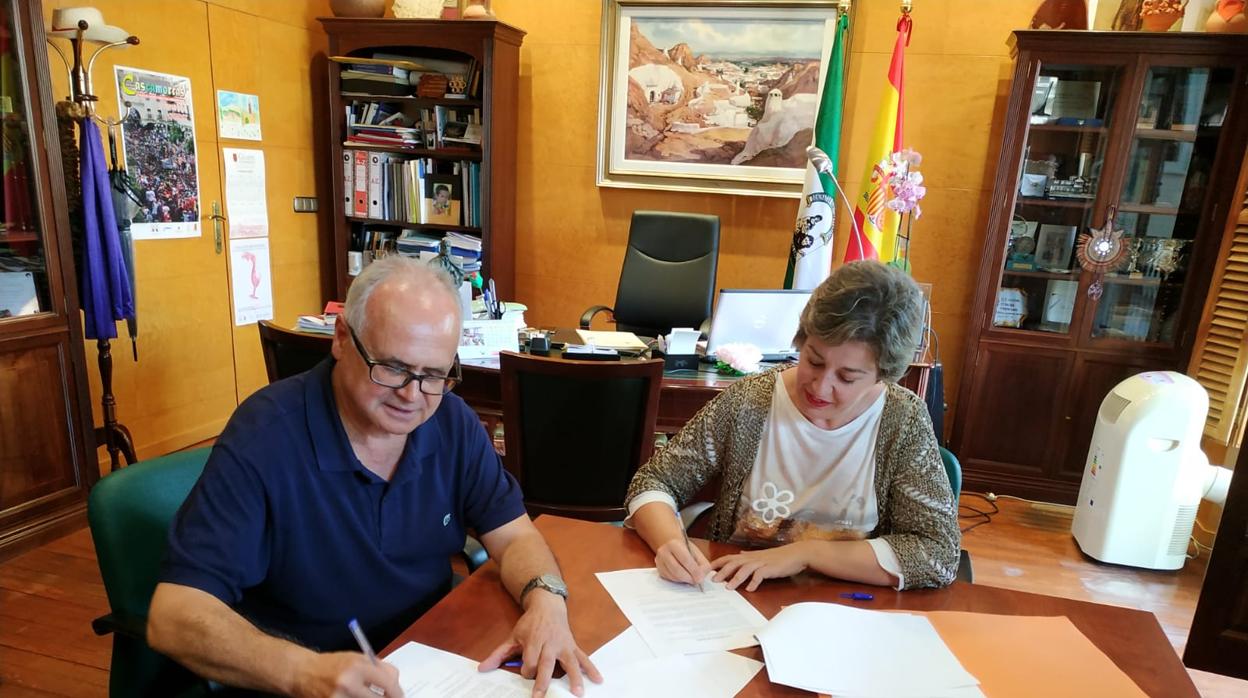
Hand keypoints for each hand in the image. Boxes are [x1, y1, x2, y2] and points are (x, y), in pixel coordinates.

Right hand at [290, 650, 401, 697]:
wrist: (303, 673)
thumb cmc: (332, 665)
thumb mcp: (357, 658)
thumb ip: (379, 668)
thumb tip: (396, 683)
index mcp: (357, 667)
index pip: (388, 683)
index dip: (397, 693)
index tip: (400, 696)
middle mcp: (348, 685)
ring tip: (373, 697)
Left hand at [478, 592, 601, 696]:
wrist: (548, 605)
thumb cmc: (529, 624)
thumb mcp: (513, 636)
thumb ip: (498, 654)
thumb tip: (482, 669)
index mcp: (534, 641)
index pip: (529, 661)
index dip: (527, 670)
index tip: (527, 673)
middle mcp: (550, 644)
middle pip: (546, 664)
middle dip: (543, 680)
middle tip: (540, 696)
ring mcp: (564, 645)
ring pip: (570, 663)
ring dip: (575, 678)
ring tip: (578, 693)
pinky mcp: (573, 646)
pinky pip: (583, 658)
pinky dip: (591, 669)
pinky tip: (598, 680)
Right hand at [655, 537, 712, 586]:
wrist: (673, 547)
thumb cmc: (686, 550)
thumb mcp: (697, 553)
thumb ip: (702, 565)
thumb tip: (701, 577)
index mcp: (674, 544)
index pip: (685, 559)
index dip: (694, 570)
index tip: (700, 578)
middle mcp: (663, 552)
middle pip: (677, 570)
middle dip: (689, 578)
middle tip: (696, 581)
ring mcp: (659, 562)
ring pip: (673, 576)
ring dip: (684, 580)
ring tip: (691, 578)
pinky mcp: (659, 570)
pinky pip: (670, 579)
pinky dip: (679, 581)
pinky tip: (683, 576)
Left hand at [711, 542, 810, 591]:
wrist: (795, 554)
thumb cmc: (778, 556)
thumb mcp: (760, 555)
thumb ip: (748, 555)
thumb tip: (739, 553)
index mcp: (747, 556)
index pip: (728, 558)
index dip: (716, 563)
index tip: (704, 570)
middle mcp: (752, 558)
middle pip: (733, 563)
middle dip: (722, 572)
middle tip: (712, 581)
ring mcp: (761, 563)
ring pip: (744, 569)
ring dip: (735, 578)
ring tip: (728, 588)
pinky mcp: (770, 568)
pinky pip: (760, 575)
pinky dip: (754, 582)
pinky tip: (750, 589)